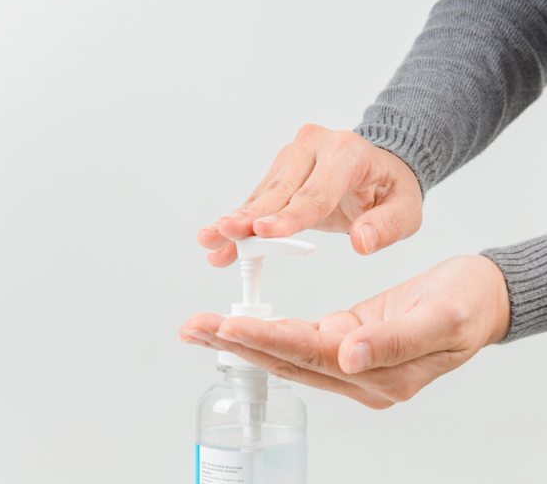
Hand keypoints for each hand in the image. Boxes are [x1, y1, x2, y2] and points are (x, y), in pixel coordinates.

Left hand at [180, 255, 510, 408]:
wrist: (482, 299)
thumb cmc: (467, 305)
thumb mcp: (442, 319)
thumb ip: (395, 341)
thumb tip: (350, 357)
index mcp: (380, 374)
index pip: (311, 355)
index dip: (269, 339)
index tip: (229, 324)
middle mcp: (359, 375)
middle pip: (287, 359)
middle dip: (237, 343)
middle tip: (194, 327)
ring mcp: (350, 363)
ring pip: (286, 353)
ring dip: (242, 339)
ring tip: (201, 326)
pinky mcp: (346, 343)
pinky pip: (298, 341)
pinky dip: (265, 331)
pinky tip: (236, 326)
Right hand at [198, 124, 422, 266]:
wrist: (378, 165)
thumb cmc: (390, 189)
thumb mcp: (407, 209)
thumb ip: (388, 226)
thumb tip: (362, 242)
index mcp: (346, 152)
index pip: (316, 192)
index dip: (289, 216)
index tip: (263, 233)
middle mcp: (313, 146)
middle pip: (279, 192)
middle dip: (249, 217)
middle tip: (224, 233)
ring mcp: (291, 156)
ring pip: (261, 196)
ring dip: (235, 222)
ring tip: (209, 240)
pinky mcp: (278, 170)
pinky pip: (256, 200)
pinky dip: (238, 223)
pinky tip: (217, 240)